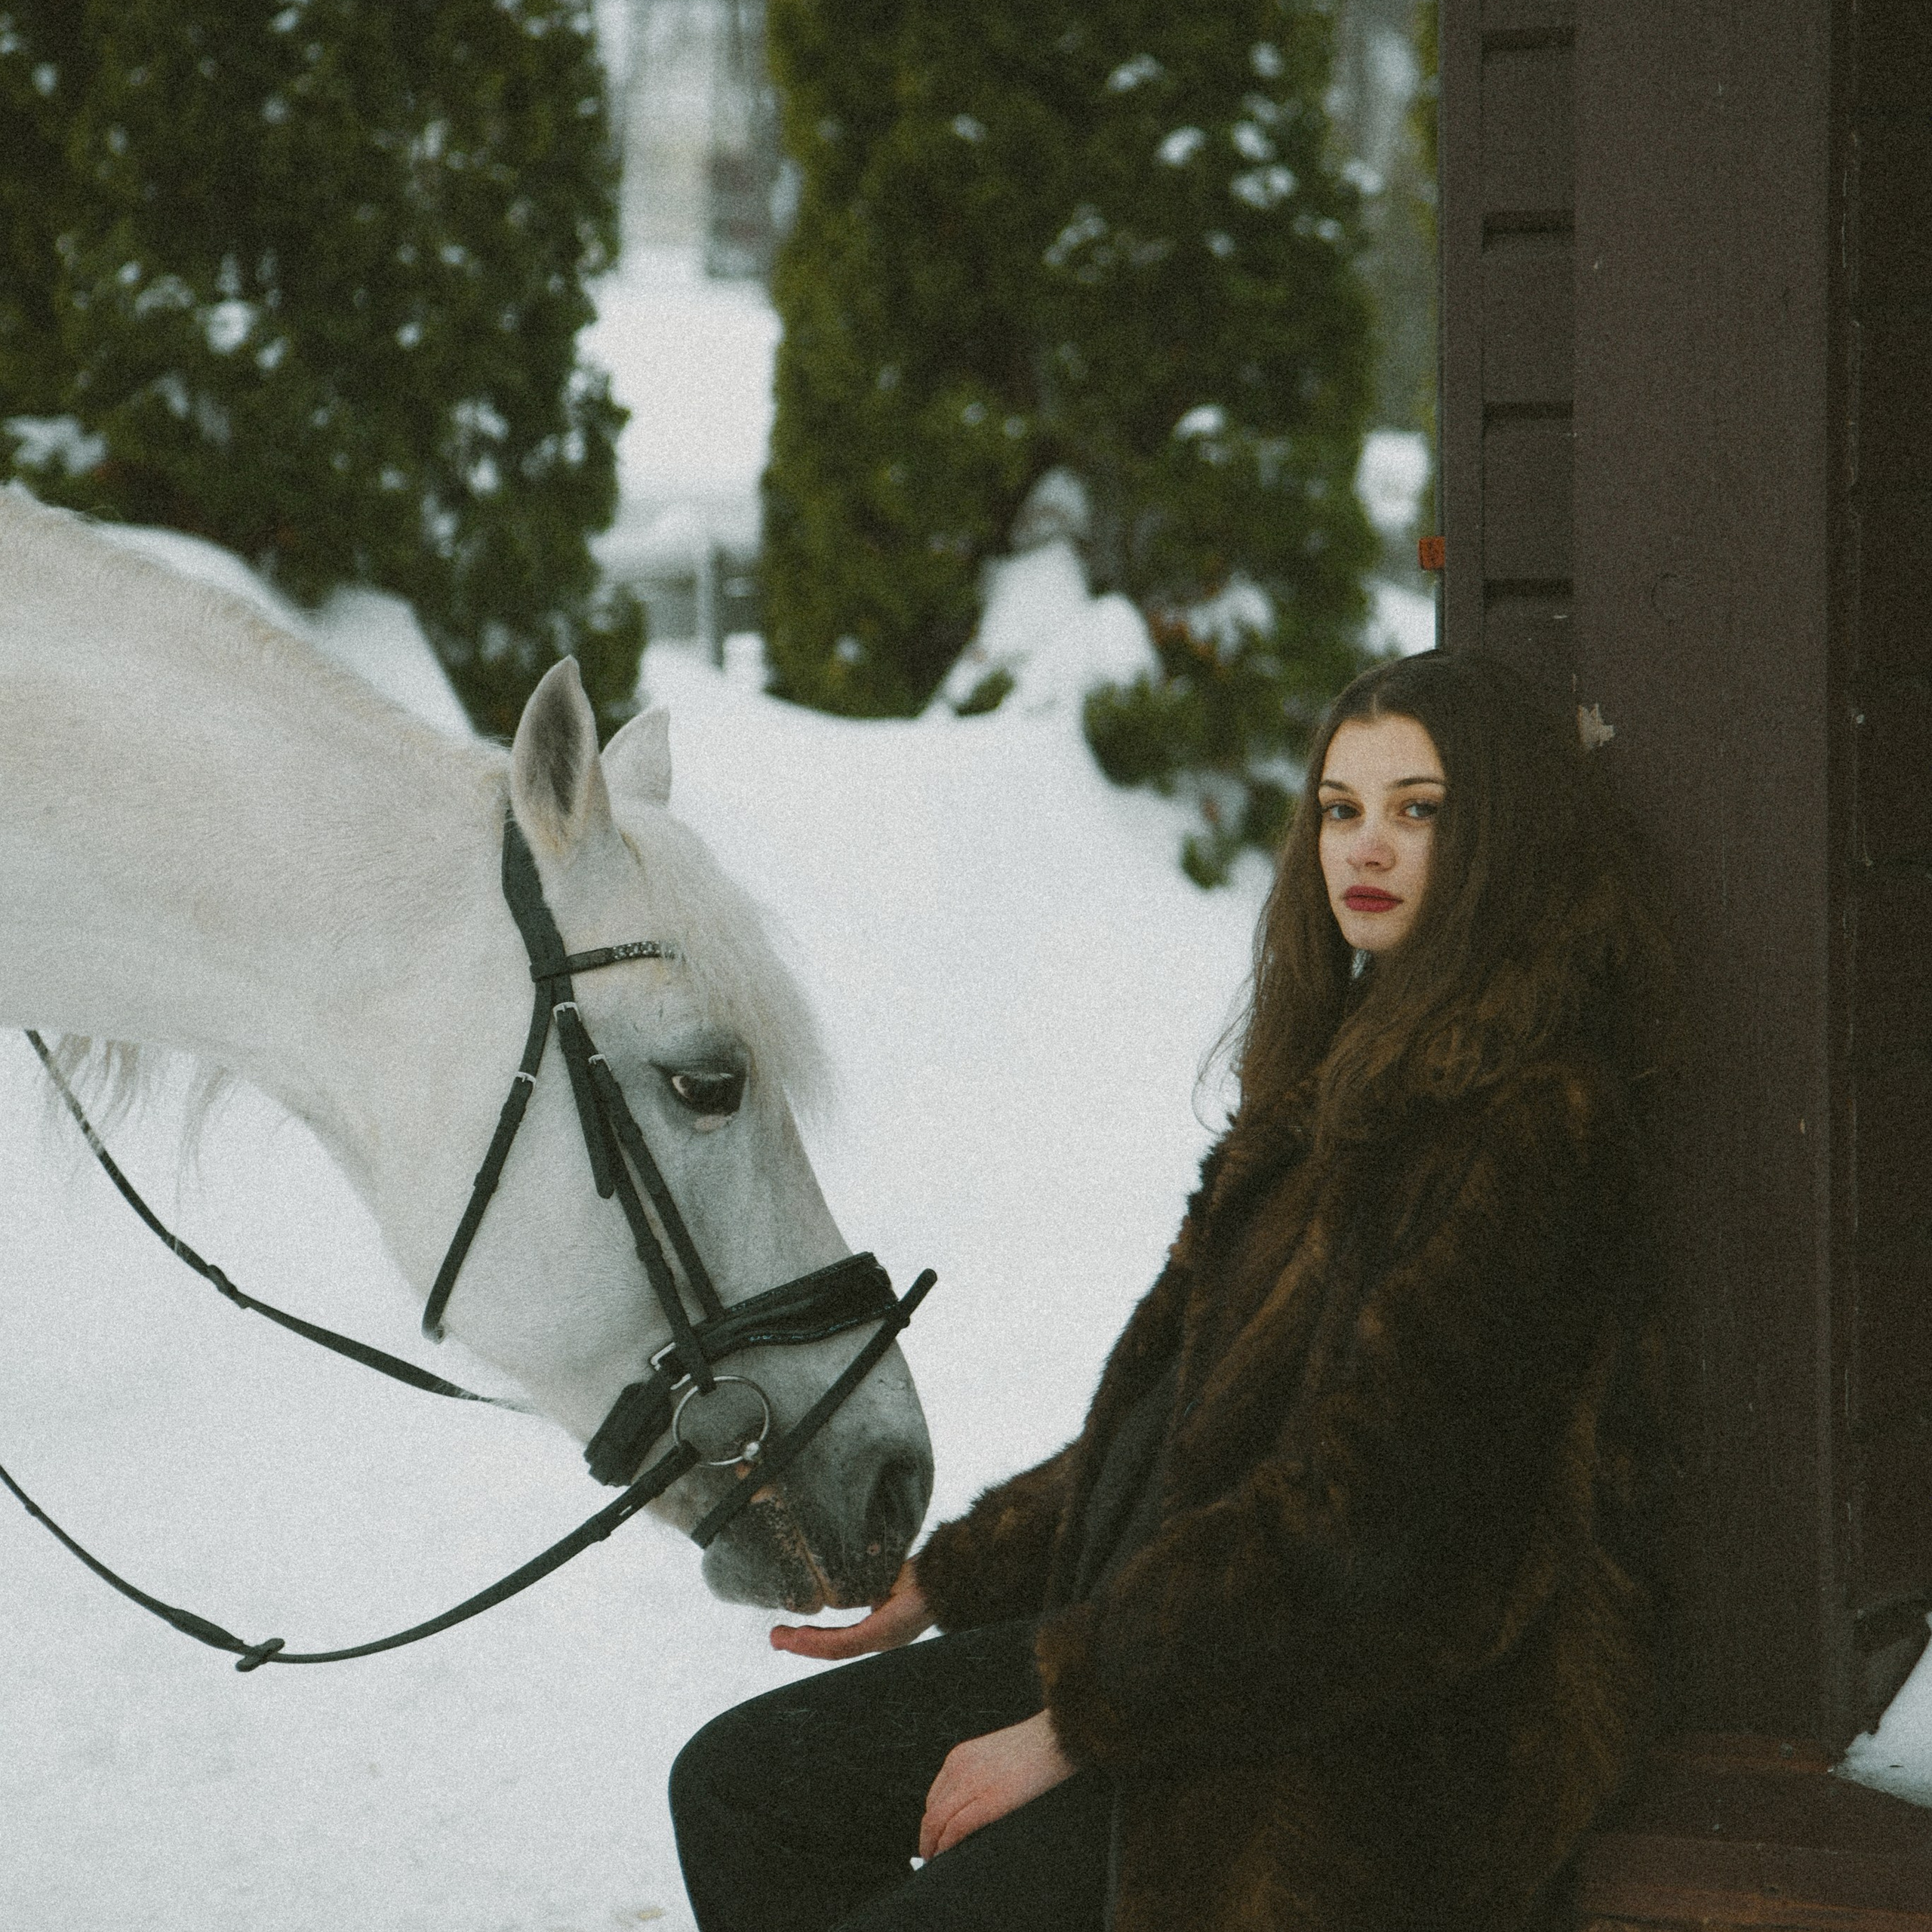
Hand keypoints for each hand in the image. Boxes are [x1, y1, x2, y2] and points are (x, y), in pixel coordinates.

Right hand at [769, 1560, 932, 1660]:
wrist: (949, 1572)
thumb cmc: (922, 1572)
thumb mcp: (884, 1579)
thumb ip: (864, 1583)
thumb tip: (843, 1572)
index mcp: (881, 1627)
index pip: (840, 1639)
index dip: (812, 1639)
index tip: (786, 1633)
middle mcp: (881, 1639)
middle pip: (834, 1648)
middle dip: (801, 1644)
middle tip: (774, 1639)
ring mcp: (883, 1639)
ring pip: (836, 1649)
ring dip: (803, 1645)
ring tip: (779, 1639)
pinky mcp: (883, 1634)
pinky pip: (846, 1642)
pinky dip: (819, 1641)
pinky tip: (800, 1637)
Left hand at [918, 1710, 1072, 1859]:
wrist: (1059, 1737)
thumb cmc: (1035, 1749)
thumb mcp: (994, 1756)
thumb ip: (977, 1776)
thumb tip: (966, 1812)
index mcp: (961, 1756)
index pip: (934, 1798)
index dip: (931, 1824)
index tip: (933, 1840)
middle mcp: (960, 1767)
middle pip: (932, 1811)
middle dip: (928, 1838)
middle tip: (932, 1857)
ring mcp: (974, 1782)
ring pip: (938, 1821)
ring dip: (934, 1845)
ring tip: (939, 1862)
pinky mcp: (991, 1800)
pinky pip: (957, 1827)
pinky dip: (947, 1846)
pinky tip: (948, 1857)